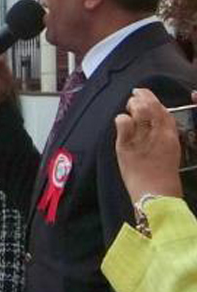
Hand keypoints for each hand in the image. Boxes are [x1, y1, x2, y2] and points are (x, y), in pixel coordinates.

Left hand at [114, 88, 187, 202]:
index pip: (163, 110)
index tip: (146, 96)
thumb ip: (162, 137)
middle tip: (134, 96)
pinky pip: (122, 122)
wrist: (155, 195)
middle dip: (141, 97)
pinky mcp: (126, 145)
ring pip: (137, 110)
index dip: (154, 99)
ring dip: (131, 106)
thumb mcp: (170, 152)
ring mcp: (142, 138)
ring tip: (128, 109)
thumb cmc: (163, 177)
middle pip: (150, 106)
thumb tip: (152, 124)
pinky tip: (122, 122)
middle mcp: (158, 134)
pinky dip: (121, 119)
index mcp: (171, 136)